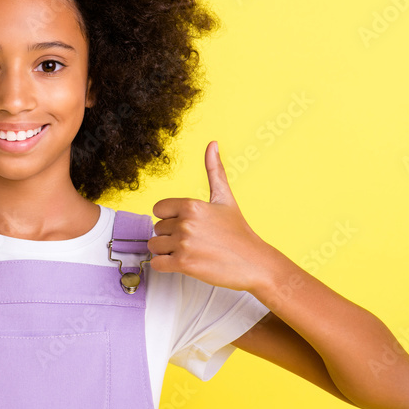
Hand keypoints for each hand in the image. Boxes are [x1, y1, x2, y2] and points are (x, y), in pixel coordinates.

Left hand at [148, 141, 279, 291]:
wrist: (254, 263)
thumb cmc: (239, 232)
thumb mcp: (225, 198)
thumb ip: (214, 170)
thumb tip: (212, 144)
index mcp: (192, 205)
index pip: (158, 209)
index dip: (169, 217)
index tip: (184, 223)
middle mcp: (186, 223)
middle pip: (157, 228)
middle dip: (170, 236)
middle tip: (192, 240)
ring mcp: (184, 244)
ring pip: (154, 246)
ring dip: (165, 251)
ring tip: (187, 251)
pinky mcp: (184, 264)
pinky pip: (156, 263)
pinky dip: (164, 265)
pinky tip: (181, 263)